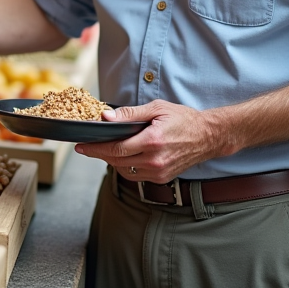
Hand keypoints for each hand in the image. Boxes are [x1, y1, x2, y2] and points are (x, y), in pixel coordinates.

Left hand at [75, 100, 223, 183]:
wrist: (208, 136)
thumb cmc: (183, 119)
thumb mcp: (156, 108)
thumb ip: (130, 114)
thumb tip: (106, 117)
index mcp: (152, 141)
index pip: (115, 149)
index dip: (94, 149)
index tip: (80, 146)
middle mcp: (155, 160)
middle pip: (117, 161)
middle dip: (99, 154)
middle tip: (87, 147)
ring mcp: (159, 172)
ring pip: (124, 171)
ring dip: (112, 161)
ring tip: (105, 149)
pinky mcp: (162, 178)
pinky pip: (136, 176)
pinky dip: (126, 167)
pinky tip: (124, 156)